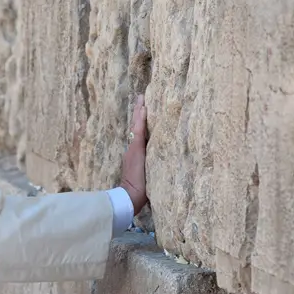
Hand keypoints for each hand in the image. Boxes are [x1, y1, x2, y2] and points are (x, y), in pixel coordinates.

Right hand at [120, 94, 147, 214]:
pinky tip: (143, 108)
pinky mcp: (136, 149)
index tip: (144, 110)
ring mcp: (134, 148)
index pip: (140, 135)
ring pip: (137, 126)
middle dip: (139, 112)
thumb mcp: (147, 176)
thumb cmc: (139, 191)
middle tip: (141, 97)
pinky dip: (140, 119)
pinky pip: (139, 130)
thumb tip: (163, 166)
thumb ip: (150, 169)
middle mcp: (134, 148)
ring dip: (140, 112)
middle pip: (137, 127)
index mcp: (136, 154)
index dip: (141, 122)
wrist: (130, 195)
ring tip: (142, 98)